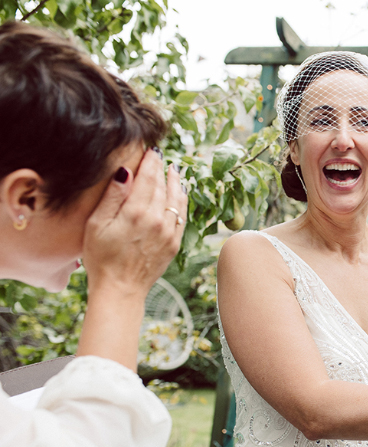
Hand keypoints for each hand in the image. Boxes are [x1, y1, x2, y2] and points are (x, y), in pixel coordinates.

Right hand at [82, 149, 186, 297]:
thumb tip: (127, 171)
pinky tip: (181, 194)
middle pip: (164, 187)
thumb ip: (113, 197)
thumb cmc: (101, 258)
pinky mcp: (175, 244)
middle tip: (161, 157)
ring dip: (176, 183)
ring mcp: (169, 233)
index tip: (152, 150)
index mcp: (136, 213)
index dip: (151, 162)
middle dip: (162, 170)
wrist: (121, 289)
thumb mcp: (97, 225)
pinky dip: (183, 202)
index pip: (148, 178)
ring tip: (174, 171)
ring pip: (177, 200)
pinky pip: (183, 216)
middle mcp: (158, 220)